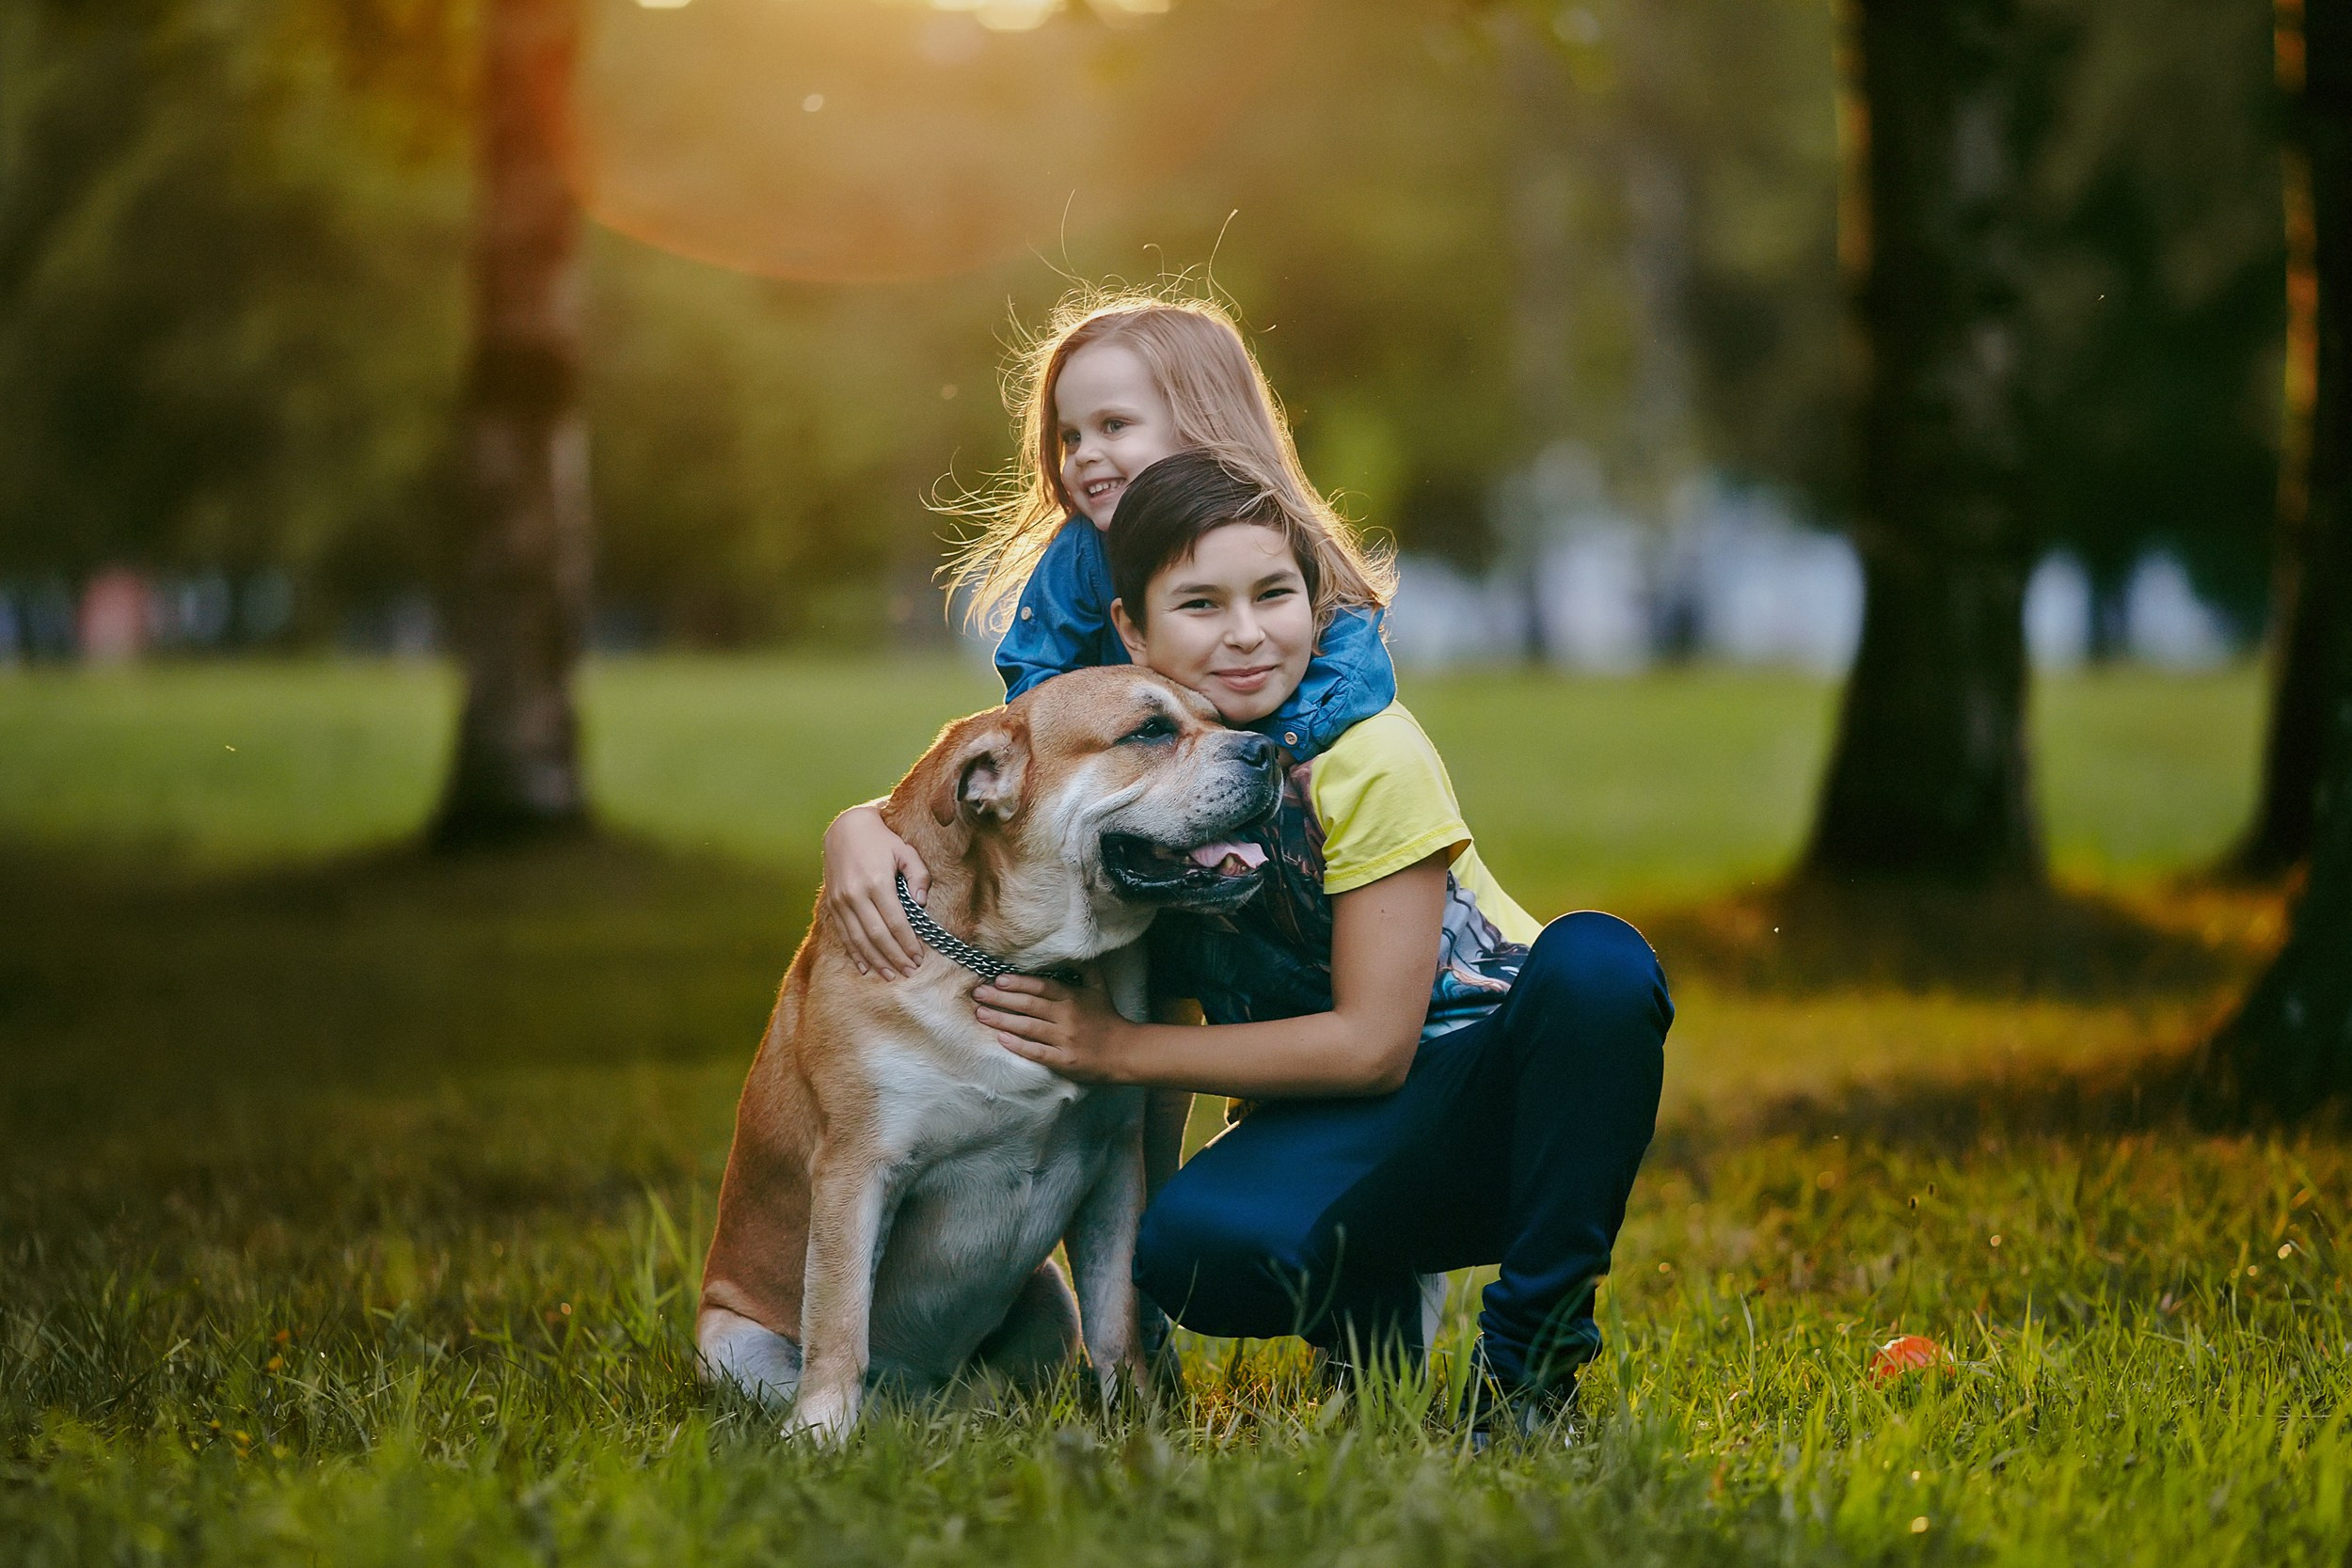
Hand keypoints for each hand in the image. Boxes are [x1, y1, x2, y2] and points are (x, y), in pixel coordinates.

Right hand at [821, 805, 929, 979]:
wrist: (846, 828)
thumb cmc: (882, 840)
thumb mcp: (905, 850)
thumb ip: (918, 876)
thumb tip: (920, 905)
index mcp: (876, 882)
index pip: (895, 922)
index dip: (907, 943)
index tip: (919, 957)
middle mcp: (855, 894)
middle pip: (877, 935)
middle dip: (895, 957)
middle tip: (909, 971)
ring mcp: (841, 900)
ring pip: (859, 939)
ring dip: (876, 960)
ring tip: (890, 975)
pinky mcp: (832, 904)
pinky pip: (844, 934)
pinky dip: (855, 953)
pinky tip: (866, 967)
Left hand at [975, 969, 1130, 1081]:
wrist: (1124, 1051)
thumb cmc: (1107, 1018)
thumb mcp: (1098, 987)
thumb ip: (1083, 968)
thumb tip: (1066, 951)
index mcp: (1073, 997)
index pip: (1041, 987)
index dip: (1019, 983)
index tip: (998, 979)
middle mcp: (1067, 1016)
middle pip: (1029, 1005)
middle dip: (1001, 998)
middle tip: (978, 993)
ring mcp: (1065, 1039)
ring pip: (1028, 1027)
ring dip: (1002, 1020)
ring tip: (981, 1014)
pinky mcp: (1064, 1061)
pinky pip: (1037, 1052)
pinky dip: (1019, 1046)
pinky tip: (1002, 1039)